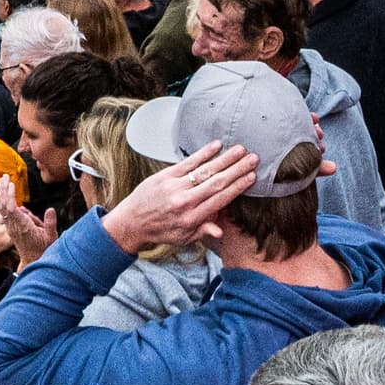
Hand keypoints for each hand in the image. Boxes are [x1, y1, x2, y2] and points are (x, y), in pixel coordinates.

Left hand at [0, 176, 53, 265]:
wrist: (33, 261)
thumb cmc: (43, 249)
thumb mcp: (51, 237)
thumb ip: (50, 223)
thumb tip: (50, 209)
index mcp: (23, 227)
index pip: (12, 210)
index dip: (10, 196)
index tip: (11, 184)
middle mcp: (14, 226)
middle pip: (4, 206)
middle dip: (4, 190)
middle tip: (5, 176)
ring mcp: (11, 227)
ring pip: (2, 208)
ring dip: (2, 193)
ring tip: (4, 180)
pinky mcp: (11, 227)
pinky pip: (4, 212)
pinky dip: (3, 200)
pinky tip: (5, 192)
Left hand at [104, 142, 257, 256]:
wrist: (131, 222)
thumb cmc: (160, 231)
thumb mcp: (183, 238)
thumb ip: (203, 231)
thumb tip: (221, 230)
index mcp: (192, 218)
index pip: (221, 199)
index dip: (238, 186)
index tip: (252, 177)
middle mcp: (185, 201)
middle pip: (217, 182)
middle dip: (237, 169)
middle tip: (253, 158)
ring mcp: (174, 186)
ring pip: (205, 170)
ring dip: (225, 158)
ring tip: (240, 150)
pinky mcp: (165, 175)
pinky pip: (187, 162)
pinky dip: (203, 153)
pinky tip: (216, 145)